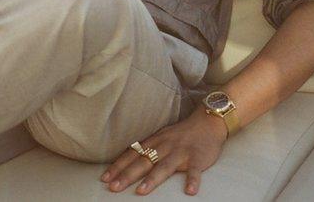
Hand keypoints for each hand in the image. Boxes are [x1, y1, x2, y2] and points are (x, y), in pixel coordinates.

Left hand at [99, 113, 227, 195]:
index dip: (118, 166)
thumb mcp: (160, 137)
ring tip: (141, 191)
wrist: (208, 122)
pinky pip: (195, 171)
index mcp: (154, 141)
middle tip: (114, 187)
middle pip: (143, 161)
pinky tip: (189, 192)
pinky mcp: (198, 158)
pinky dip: (193, 181)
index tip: (105, 178)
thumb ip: (146, 148)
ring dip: (152, 179)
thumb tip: (126, 161)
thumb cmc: (181, 134)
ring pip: (165, 166)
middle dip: (127, 175)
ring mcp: (181, 152)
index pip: (132, 154)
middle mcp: (165, 146)